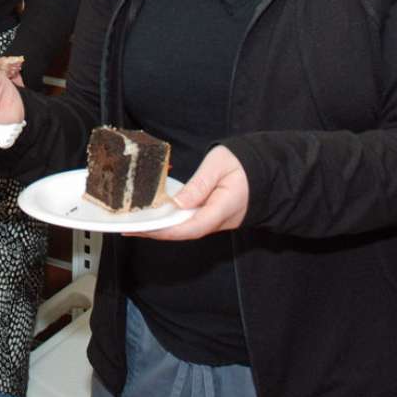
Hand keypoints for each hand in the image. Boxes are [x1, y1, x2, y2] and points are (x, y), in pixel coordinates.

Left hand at [134, 145, 248, 240]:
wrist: (265, 171)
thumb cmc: (243, 164)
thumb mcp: (219, 165)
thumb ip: (199, 185)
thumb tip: (178, 204)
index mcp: (225, 207)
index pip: (193, 226)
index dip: (168, 230)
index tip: (146, 229)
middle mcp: (221, 220)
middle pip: (186, 232)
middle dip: (158, 233)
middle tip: (131, 229)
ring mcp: (218, 221)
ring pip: (188, 230)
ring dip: (163, 229)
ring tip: (137, 225)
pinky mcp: (214, 217)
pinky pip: (191, 224)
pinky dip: (172, 223)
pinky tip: (156, 219)